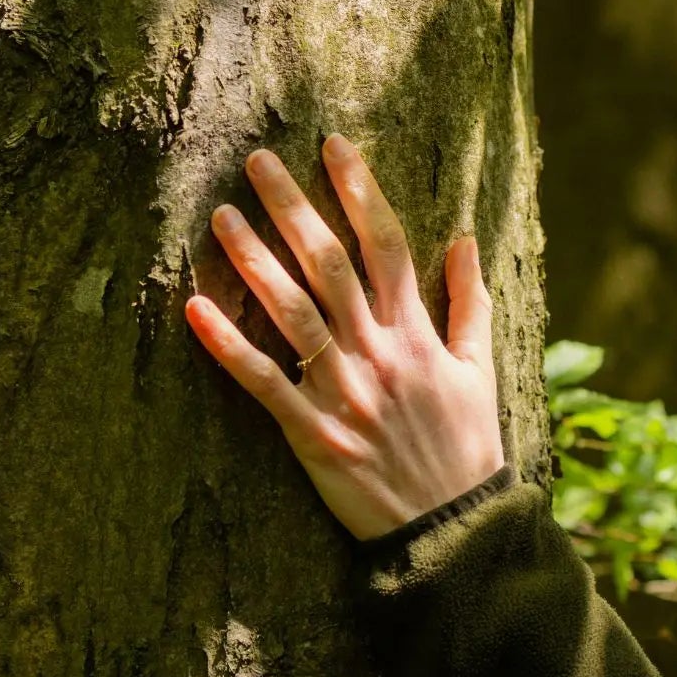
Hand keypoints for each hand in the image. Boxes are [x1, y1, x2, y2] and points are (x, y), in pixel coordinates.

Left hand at [183, 134, 506, 541]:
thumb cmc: (466, 449)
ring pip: (293, 312)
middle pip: (331, 264)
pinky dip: (228, 346)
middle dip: (294, 206)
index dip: (359, 190)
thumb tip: (464, 238)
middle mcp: (379, 352)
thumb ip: (471, 302)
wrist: (454, 532)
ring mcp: (344, 392)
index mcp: (418, 334)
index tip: (332, 145)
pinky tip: (195, 309)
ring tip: (222, 216)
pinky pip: (263, 384)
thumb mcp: (481, 371)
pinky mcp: (313, 435)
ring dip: (255, 260)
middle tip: (256, 161)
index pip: (386, 244)